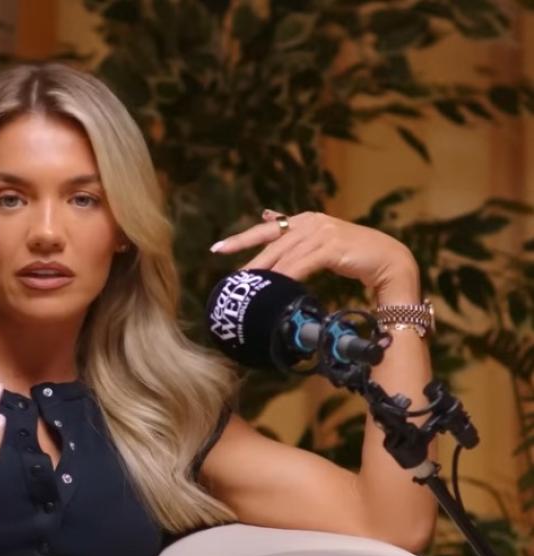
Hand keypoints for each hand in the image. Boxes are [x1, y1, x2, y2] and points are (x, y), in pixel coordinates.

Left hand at [211, 210, 420, 302]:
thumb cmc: (356, 256)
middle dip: (248, 258)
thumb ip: (297, 236)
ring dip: (265, 272)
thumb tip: (268, 217)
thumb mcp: (322, 242)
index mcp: (307, 220)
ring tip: (247, 285)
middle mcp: (312, 222)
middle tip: (230, 275)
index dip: (242, 238)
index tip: (218, 248)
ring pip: (285, 255)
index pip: (267, 229)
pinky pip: (302, 264)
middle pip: (272, 242)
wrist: (390, 262)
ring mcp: (323, 232)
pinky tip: (273, 285)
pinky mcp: (333, 246)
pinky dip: (286, 275)